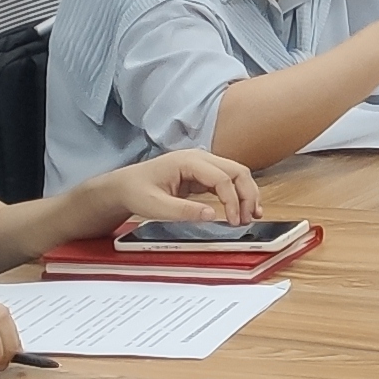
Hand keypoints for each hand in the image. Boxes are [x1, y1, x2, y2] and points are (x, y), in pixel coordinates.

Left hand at [95, 150, 258, 228]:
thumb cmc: (137, 193)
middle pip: (237, 171)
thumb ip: (184, 210)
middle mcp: (199, 158)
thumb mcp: (156, 206)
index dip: (232, 200)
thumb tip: (212, 215)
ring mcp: (203, 164)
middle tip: (250, 218)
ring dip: (247, 193)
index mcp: (188, 161)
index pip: (222, 178)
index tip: (234, 221)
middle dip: (247, 195)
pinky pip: (228, 180)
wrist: (124, 186)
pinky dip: (238, 194)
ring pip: (236, 174)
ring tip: (253, 215)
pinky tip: (243, 209)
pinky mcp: (203, 173)